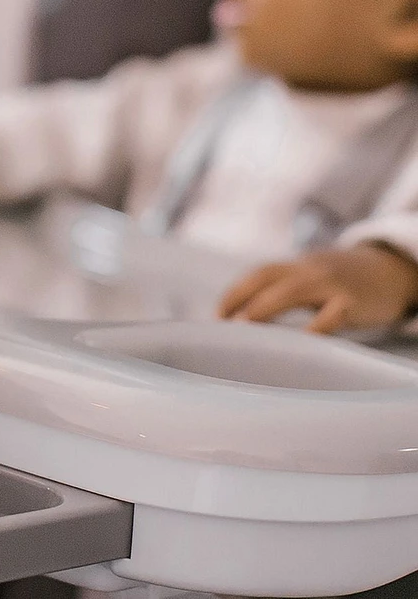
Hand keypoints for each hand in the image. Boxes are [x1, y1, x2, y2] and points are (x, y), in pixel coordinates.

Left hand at [218, 243, 417, 333]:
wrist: (392, 270)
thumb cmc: (344, 281)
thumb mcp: (312, 277)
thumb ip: (285, 291)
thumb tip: (248, 317)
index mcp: (296, 267)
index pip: (257, 274)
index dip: (235, 293)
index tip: (217, 315)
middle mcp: (309, 271)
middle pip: (267, 278)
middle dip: (242, 299)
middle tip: (225, 325)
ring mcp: (331, 284)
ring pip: (292, 291)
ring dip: (265, 307)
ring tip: (247, 326)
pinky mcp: (353, 301)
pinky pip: (332, 314)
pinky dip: (315, 327)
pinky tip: (301, 343)